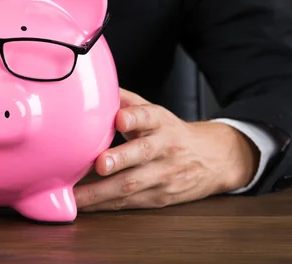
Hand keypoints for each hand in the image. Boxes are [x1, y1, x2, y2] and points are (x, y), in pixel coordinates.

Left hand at [74, 88, 258, 210]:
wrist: (213, 159)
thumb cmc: (171, 133)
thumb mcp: (154, 112)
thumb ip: (125, 101)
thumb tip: (94, 86)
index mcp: (160, 121)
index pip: (148, 115)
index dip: (134, 116)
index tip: (120, 119)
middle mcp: (164, 147)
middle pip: (143, 153)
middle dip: (120, 159)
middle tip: (100, 163)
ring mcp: (163, 174)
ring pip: (132, 184)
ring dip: (102, 192)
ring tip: (77, 196)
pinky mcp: (160, 197)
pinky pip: (129, 202)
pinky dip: (105, 205)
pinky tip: (84, 205)